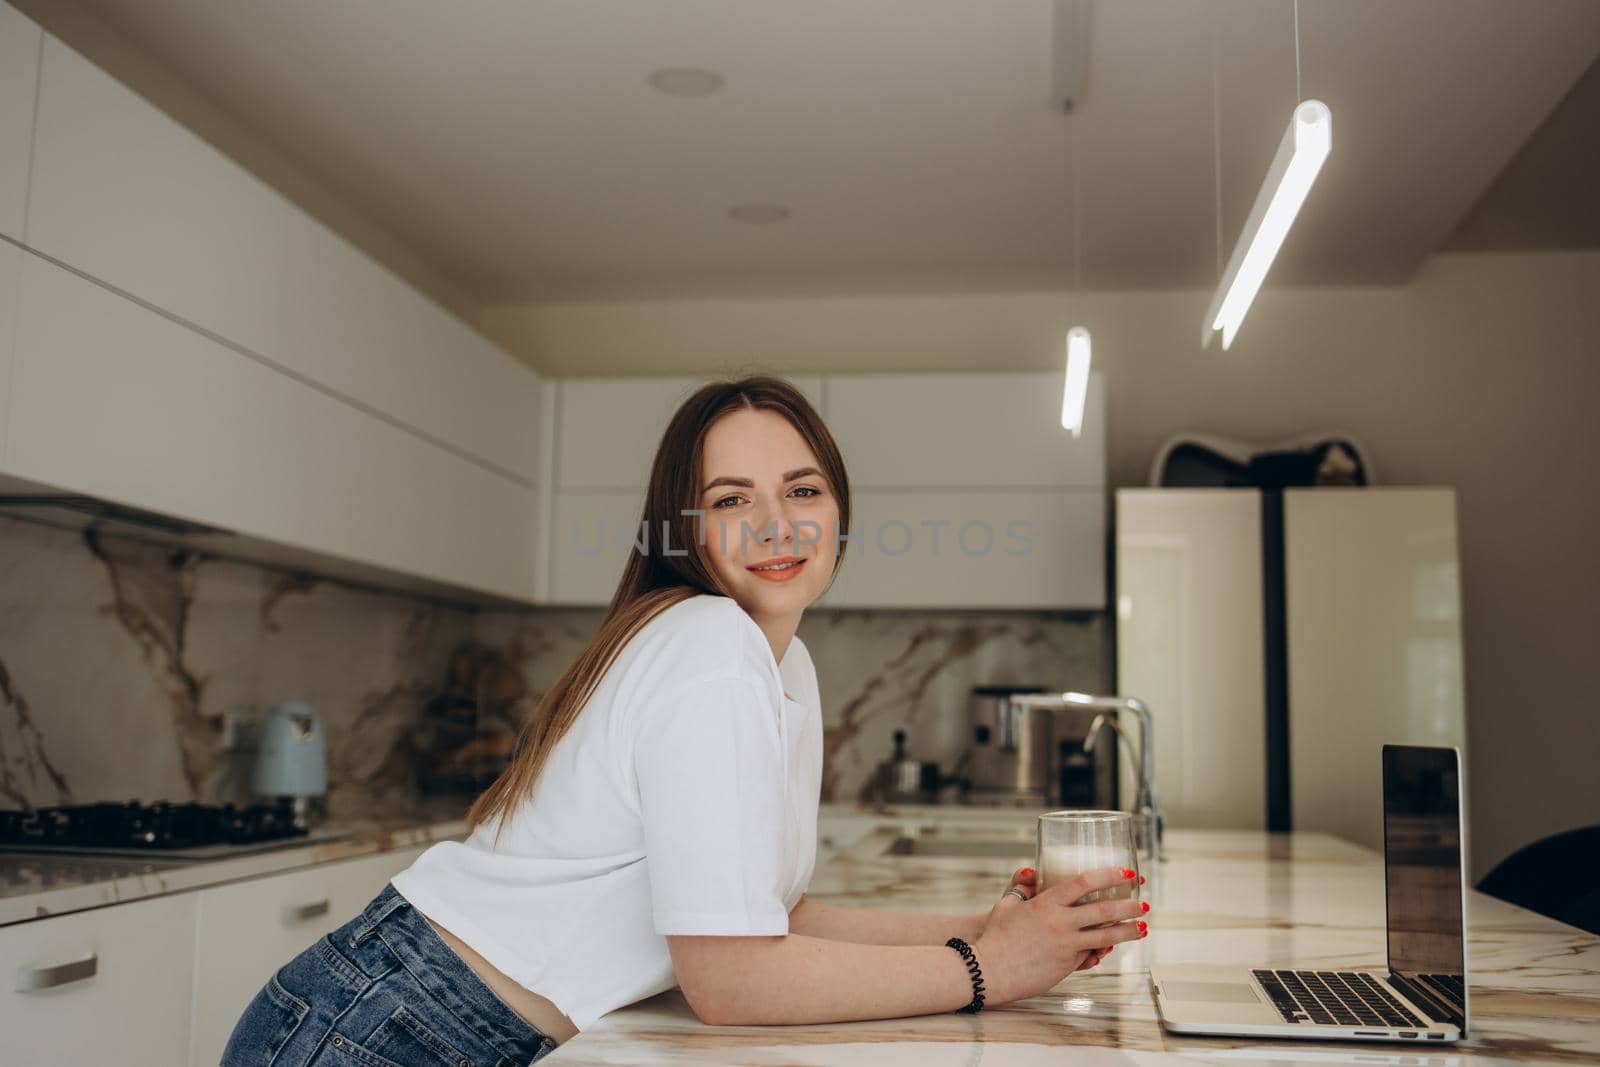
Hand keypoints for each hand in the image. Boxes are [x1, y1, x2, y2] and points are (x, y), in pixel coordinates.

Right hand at [974, 866, 1148, 1005]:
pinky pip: (1090, 955)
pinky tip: (1113, 946)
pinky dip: (1103, 949)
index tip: (1126, 873)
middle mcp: (1060, 923)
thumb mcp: (1007, 904)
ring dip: (1128, 931)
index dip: (1108, 875)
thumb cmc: (995, 937)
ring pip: (1105, 936)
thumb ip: (1022, 886)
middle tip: (1142, 902)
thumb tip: (1032, 869)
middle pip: (1103, 911)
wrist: (988, 971)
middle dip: (1128, 905)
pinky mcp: (1067, 966)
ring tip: (1143, 927)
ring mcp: (1066, 946)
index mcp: (1046, 902)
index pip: (1084, 882)